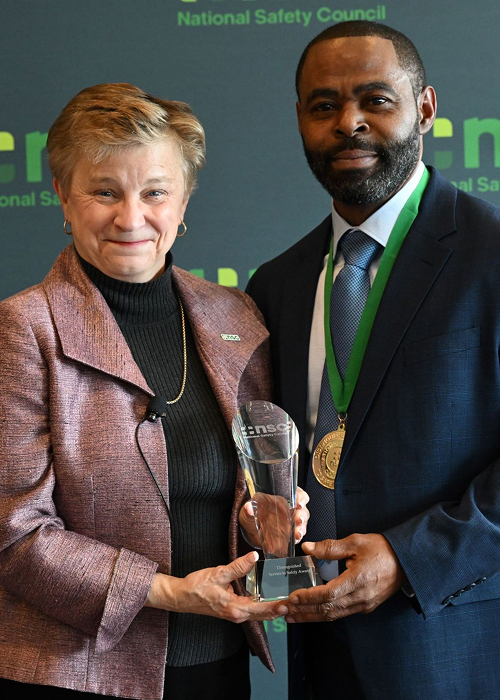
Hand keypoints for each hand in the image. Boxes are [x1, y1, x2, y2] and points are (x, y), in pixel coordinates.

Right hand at [146, 551, 287, 621]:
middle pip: (263, 614)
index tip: (290, 602)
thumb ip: (237, 567)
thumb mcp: (218, 573)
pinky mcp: (231, 610)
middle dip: (279, 609)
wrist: (181, 597)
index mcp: (235, 608)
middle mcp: (236, 614)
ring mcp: (234, 613)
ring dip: (272, 609)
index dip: (277, 606)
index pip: (261, 609)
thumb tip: (253, 558)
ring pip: (258, 614)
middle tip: (295, 601)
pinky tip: (269, 599)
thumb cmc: (197, 587)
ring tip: (287, 600)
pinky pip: (251, 611)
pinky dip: (262, 607)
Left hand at [239, 487, 309, 550]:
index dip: (301, 497)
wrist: (250, 531)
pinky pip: (298, 534)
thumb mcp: (248, 510)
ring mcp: (291, 521)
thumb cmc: (252, 515)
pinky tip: (295, 539)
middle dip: (302, 515)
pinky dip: (298, 537)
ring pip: (303, 522)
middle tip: (298, 519)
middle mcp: (290, 507)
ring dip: (302, 527)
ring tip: (297, 532)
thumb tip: (248, 507)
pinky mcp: (290, 532)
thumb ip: (248, 508)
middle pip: (302, 509)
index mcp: (282, 496)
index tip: (299, 503)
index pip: (297, 493)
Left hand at [285, 534, 404, 622]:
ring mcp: (363, 604)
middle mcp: (360, 597)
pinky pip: (341, 614)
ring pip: (333, 615)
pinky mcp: (365, 606)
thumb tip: (307, 547)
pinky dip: (324, 614)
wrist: (406, 561)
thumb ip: (330, 547)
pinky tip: (312, 613)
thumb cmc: (382, 549)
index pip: (328, 594)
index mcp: (357, 580)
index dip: (308, 597)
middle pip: (327, 609)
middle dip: (303, 611)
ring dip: (311, 616)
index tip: (292, 598)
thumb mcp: (355, 542)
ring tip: (292, 616)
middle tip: (283, 610)